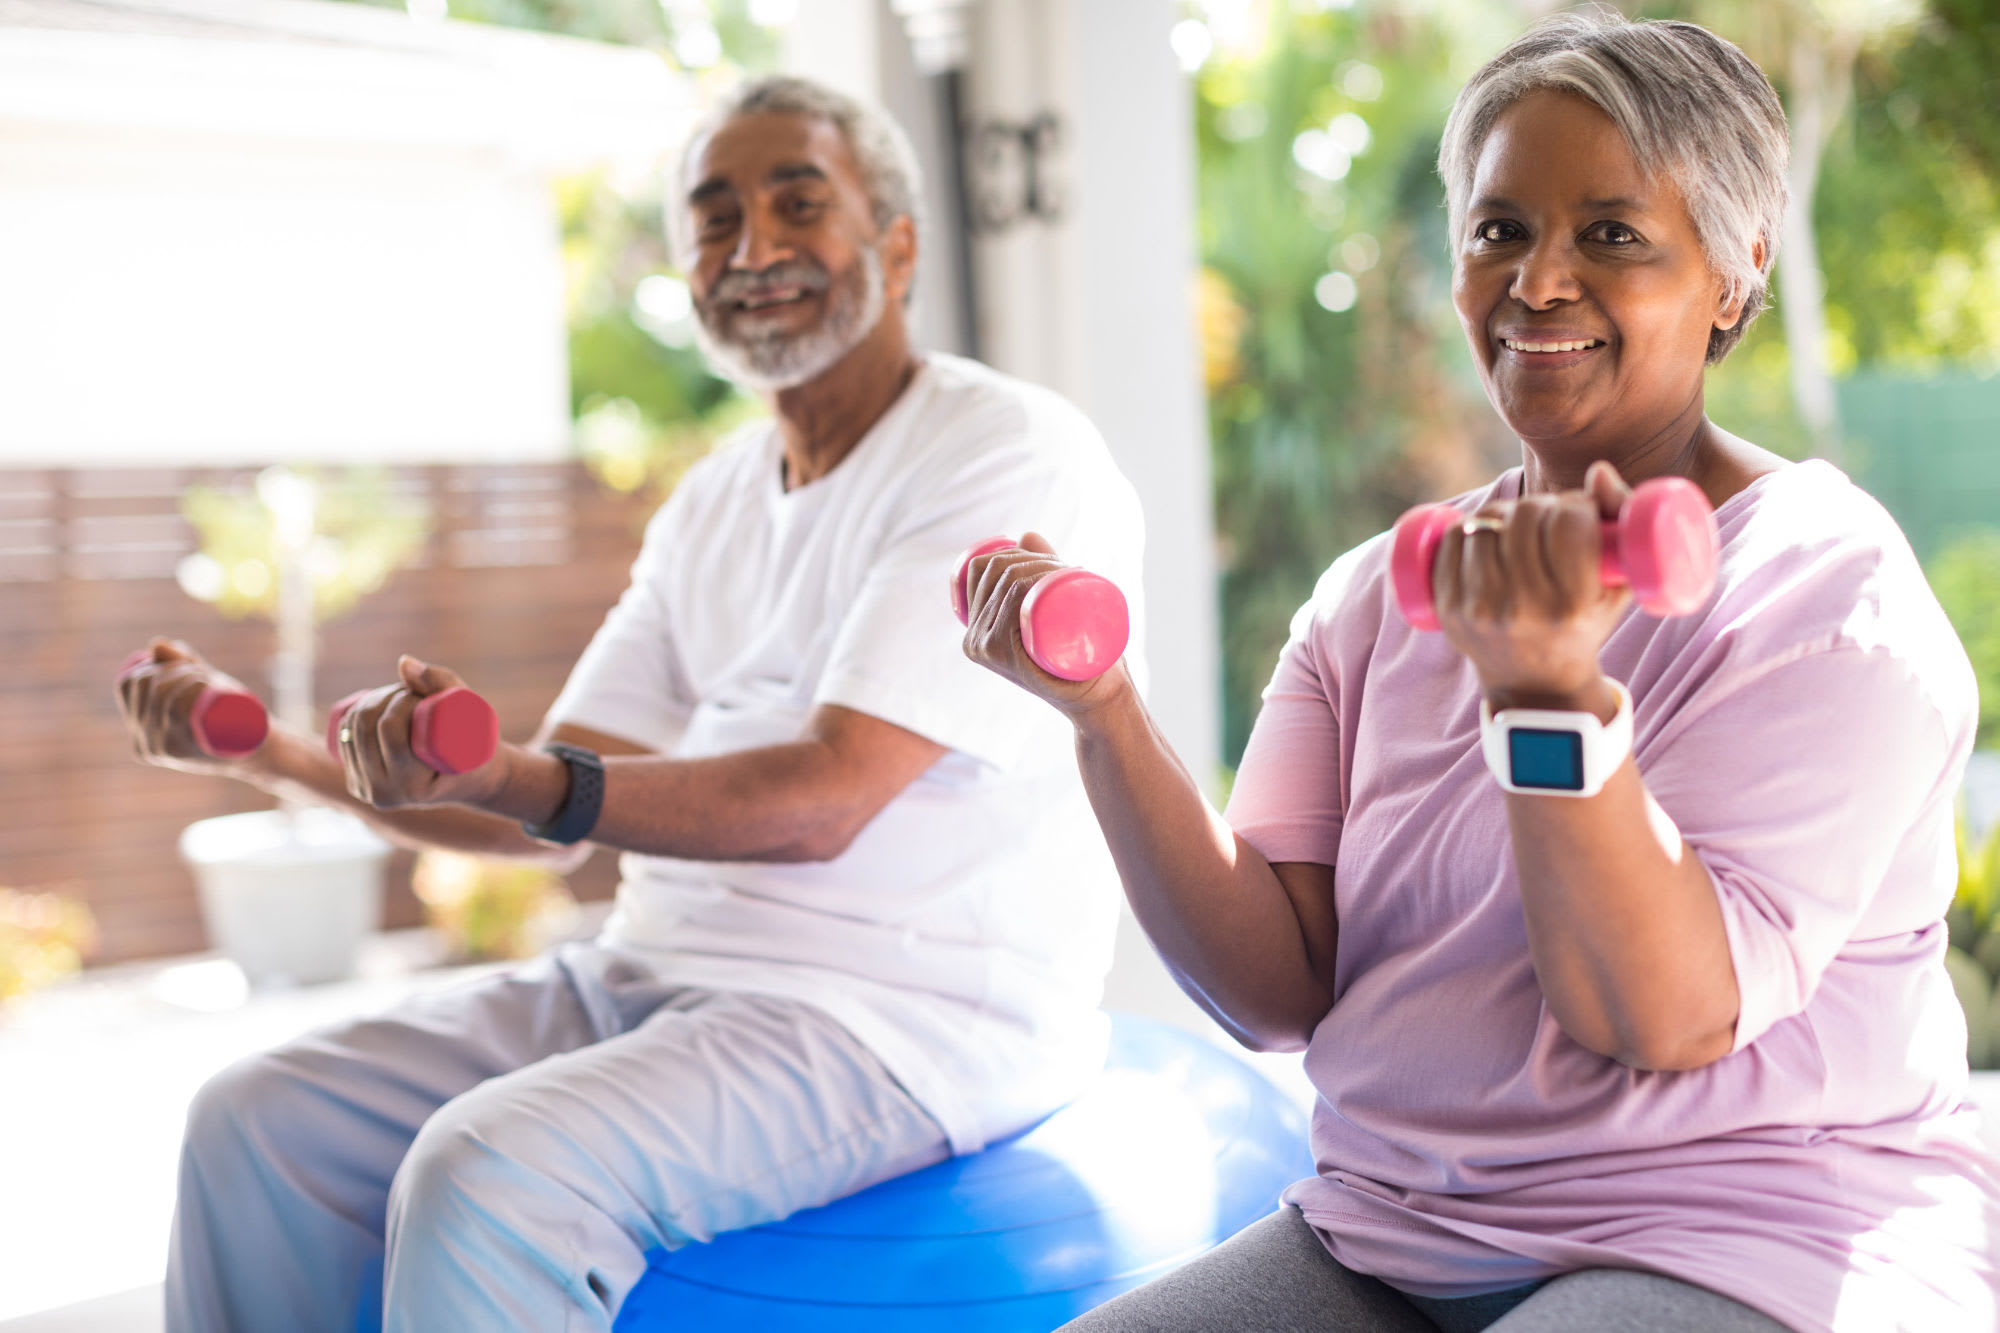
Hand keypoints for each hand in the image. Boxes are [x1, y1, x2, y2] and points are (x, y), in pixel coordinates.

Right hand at [113, 638, 253, 775]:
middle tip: (201, 672)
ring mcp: (166, 748)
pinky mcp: (189, 750)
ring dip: (187, 674)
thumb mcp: (198, 685)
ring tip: (207, 678)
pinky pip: (179, 709)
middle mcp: (145, 743)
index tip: (179, 664)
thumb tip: (157, 645)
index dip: (149, 663)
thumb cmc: (229, 713)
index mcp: (138, 729)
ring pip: (162, 693)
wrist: (261, 750)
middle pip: (144, 684)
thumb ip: (177, 662)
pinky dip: (192, 687)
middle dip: (173, 666)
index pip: (125, 684)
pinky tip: (205, 683)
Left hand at [333, 657, 506, 810]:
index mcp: (412, 787)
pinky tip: (379, 707)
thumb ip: (441, 682)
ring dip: (372, 702)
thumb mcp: (472, 713)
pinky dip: (358, 713)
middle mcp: (384, 794)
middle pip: (365, 728)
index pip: (390, 730)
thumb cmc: (479, 745)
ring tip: (399, 699)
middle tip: (412, 693)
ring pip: (351, 730)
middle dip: (385, 697)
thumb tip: (403, 662)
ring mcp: (366, 791)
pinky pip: (345, 738)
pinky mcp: (357, 783)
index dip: (401, 700)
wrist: (472, 781)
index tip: (422, 695)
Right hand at [960, 532, 1134, 719]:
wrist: (1097, 694)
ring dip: (1039, 565)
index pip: (981, 566)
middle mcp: (972, 638)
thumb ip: (1038, 568)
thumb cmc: (1078, 652)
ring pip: (1007, 582)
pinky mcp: (1002, 656)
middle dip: (1034, 556)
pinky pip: (1008, 603)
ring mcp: (984, 648)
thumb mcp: (1052, 605)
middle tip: (1070, 569)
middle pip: (996, 571)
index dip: (1015, 551)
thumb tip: (1026, 534)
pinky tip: (1043, 581)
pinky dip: (1027, 582)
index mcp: (975, 626)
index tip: (1053, 562)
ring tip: (1071, 574)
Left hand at [1431, 460, 1631, 710]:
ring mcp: (1480, 610)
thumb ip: (1623, 519)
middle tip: (1548, 520)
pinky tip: (1486, 535)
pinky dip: (1468, 526)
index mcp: (1572, 608)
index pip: (1569, 524)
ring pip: (1486, 523)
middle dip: (1541, 506)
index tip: (1580, 515)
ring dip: (1505, 514)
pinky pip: (1452, 540)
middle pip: (1524, 517)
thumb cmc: (1586, 621)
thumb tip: (1598, 470)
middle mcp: (1523, 611)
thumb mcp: (1619, 584)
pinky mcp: (1448, 608)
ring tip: (1519, 528)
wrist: (1534, 683)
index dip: (1577, 507)